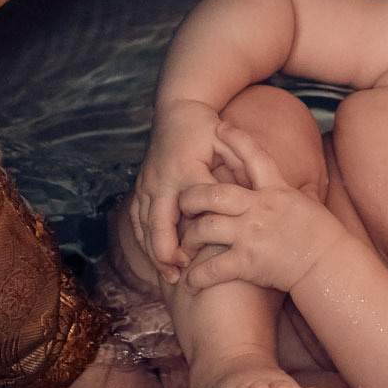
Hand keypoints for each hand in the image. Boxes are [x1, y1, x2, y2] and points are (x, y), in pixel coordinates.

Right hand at [128, 99, 222, 281]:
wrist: (177, 111)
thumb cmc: (206, 129)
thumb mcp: (225, 142)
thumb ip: (238, 165)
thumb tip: (249, 193)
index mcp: (184, 169)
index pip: (190, 207)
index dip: (195, 233)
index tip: (200, 257)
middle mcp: (161, 179)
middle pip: (157, 222)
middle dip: (164, 252)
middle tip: (177, 276)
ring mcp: (147, 184)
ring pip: (143, 225)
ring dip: (153, 252)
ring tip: (169, 276)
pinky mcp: (141, 187)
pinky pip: (138, 219)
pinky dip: (145, 241)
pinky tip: (156, 260)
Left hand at [175, 124, 344, 292]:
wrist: (329, 266)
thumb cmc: (323, 238)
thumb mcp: (308, 205)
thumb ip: (295, 195)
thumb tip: (302, 188)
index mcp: (276, 191)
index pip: (254, 157)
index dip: (235, 139)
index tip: (219, 127)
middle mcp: (259, 209)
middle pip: (213, 194)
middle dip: (191, 197)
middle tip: (182, 203)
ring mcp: (251, 235)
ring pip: (204, 228)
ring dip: (189, 238)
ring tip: (184, 246)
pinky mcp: (247, 263)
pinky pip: (212, 268)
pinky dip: (197, 276)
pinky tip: (190, 281)